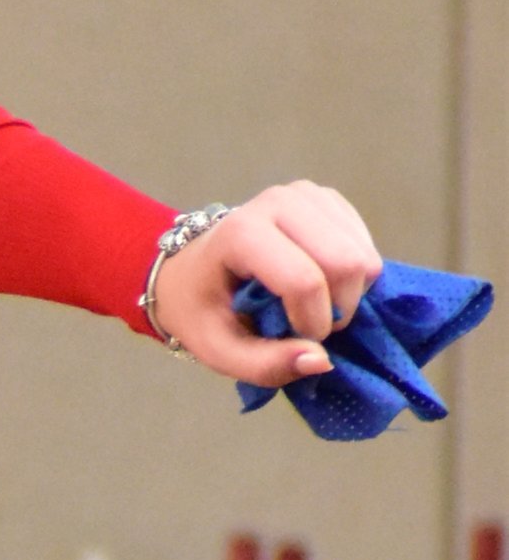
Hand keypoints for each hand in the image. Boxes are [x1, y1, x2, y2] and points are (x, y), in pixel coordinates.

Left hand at [149, 180, 383, 384]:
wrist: (193, 269)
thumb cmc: (203, 309)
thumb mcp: (219, 350)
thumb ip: (264, 365)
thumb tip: (322, 360)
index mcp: (242, 233)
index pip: (304, 281)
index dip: (312, 323)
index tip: (296, 339)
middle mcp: (279, 202)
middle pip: (346, 263)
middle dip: (338, 309)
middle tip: (310, 324)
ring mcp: (307, 194)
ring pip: (363, 255)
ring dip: (348, 295)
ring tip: (314, 304)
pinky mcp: (328, 199)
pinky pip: (366, 246)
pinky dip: (353, 277)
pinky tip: (323, 283)